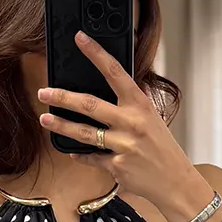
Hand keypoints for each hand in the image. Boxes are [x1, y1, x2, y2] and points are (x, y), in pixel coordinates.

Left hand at [37, 31, 213, 221]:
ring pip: (84, 133)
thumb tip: (125, 84)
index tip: (80, 39)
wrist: (176, 182)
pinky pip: (91, 158)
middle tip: (44, 92)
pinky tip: (73, 152)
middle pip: (89, 104)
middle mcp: (131, 123)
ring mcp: (123, 146)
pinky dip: (81, 155)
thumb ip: (136, 102)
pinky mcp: (116, 167)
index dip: (96, 54)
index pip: (115, 72)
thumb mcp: (154, 119)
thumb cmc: (165, 149)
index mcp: (140, 105)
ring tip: (45, 119)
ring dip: (61, 126)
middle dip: (62, 97)